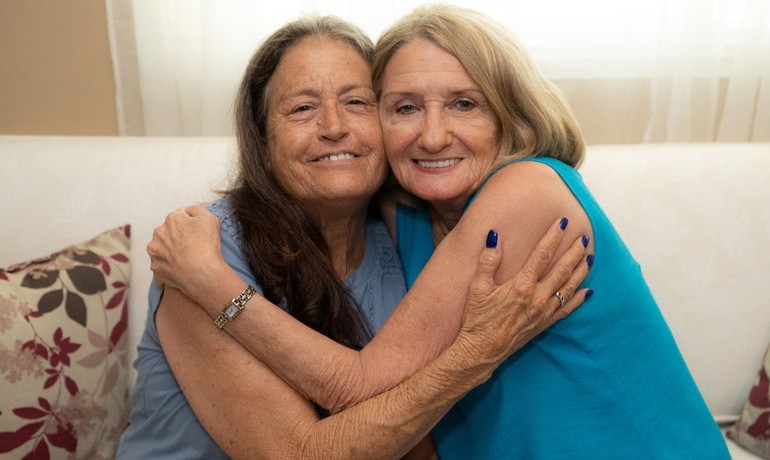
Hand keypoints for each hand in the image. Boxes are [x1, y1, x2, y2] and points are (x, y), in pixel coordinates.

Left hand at [147, 204, 223, 301]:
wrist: (202, 273)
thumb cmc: (207, 245)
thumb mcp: (210, 218)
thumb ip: (196, 209)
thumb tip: (188, 211)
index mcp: (172, 219)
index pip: (180, 217)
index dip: (190, 225)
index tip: (197, 234)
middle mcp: (159, 233)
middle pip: (169, 231)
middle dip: (177, 236)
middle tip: (192, 246)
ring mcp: (154, 251)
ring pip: (162, 247)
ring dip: (170, 250)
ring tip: (185, 258)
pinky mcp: (155, 267)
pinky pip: (161, 263)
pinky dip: (168, 265)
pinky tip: (180, 267)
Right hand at [456, 217, 591, 366]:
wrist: (480, 351)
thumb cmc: (476, 319)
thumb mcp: (477, 287)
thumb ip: (487, 261)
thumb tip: (494, 236)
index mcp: (521, 286)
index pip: (542, 255)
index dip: (553, 237)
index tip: (562, 223)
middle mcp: (537, 298)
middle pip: (562, 269)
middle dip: (574, 252)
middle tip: (584, 237)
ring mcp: (543, 312)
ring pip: (568, 287)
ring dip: (580, 271)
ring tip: (590, 257)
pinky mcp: (543, 324)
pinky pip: (567, 309)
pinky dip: (579, 299)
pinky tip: (588, 290)